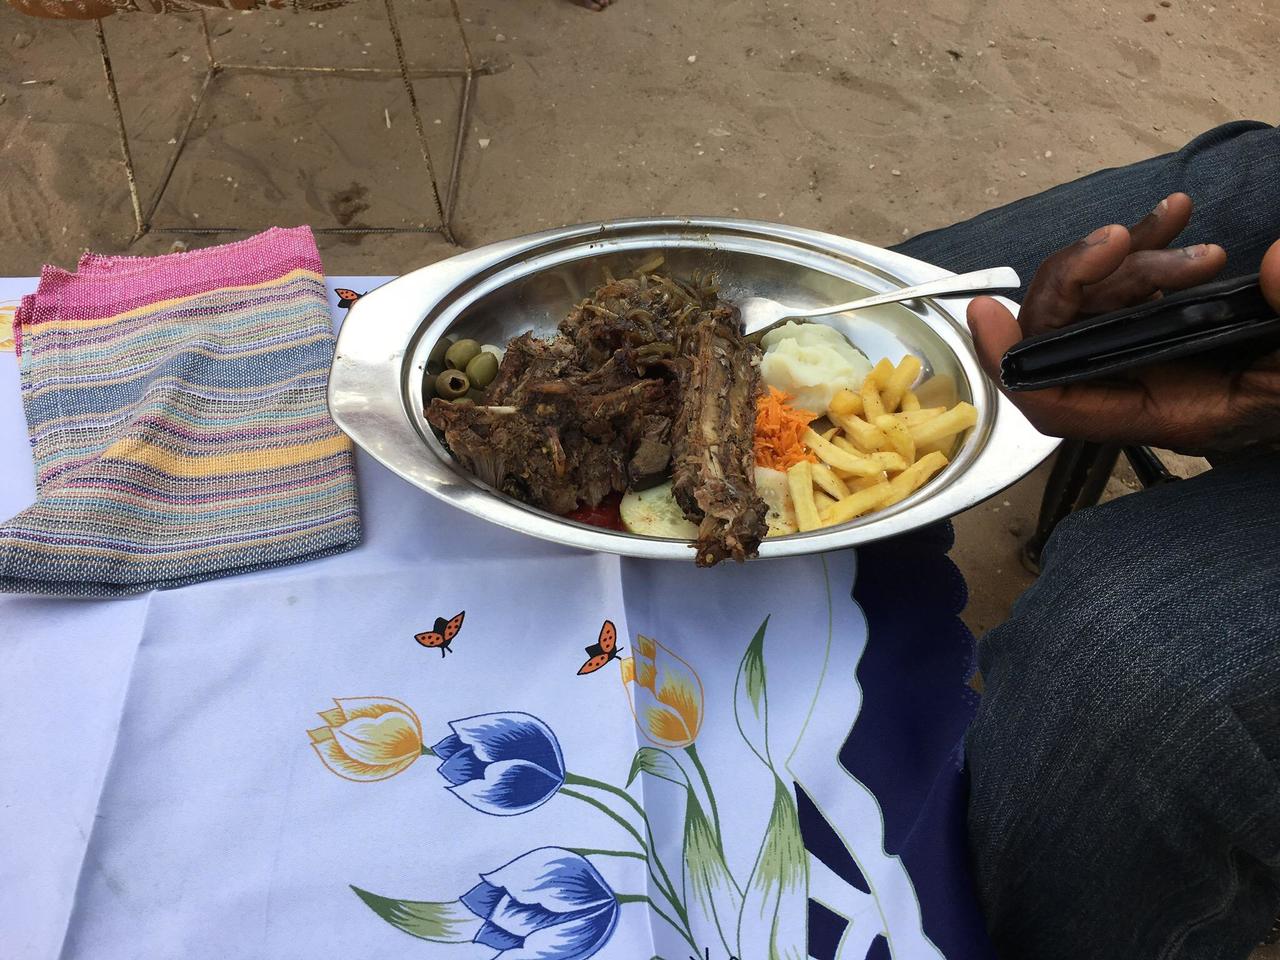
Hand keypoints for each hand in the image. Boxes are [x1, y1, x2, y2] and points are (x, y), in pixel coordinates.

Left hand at [967, 192, 1279, 451]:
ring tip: (1175, 219)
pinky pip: (1128, 281)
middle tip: (1122, 237)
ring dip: (1129, 253)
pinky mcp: (1160, 322)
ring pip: (1091, 298)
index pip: (1053, 401)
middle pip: (1058, 335)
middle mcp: (1130, 384)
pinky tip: (1174, 211)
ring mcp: (1140, 350)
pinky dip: (1148, 243)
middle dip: (1078, 278)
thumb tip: (1275, 264)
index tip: (986, 313)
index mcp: (1154, 414)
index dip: (1009, 363)